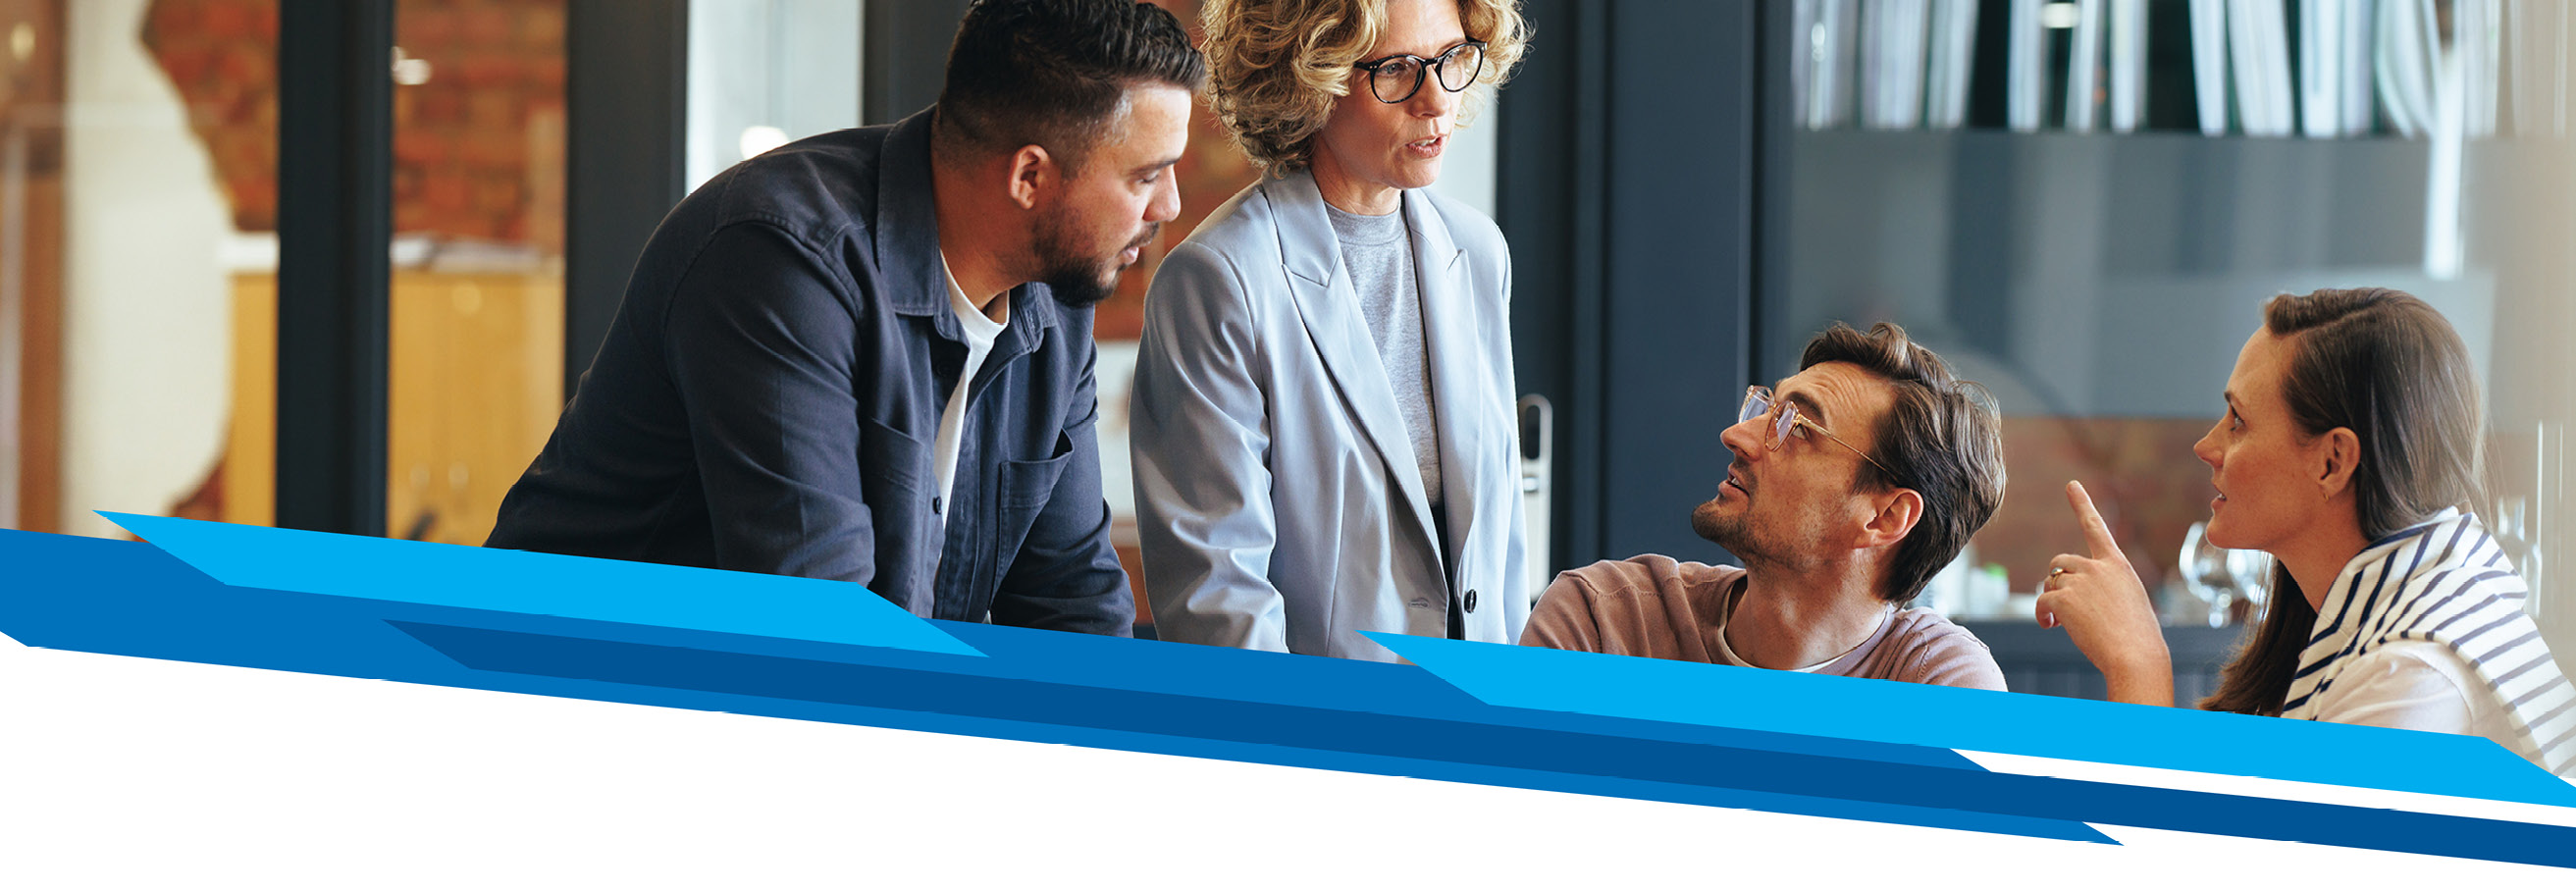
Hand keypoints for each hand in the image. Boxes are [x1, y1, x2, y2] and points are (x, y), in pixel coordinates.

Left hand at [2034, 480, 2174, 706]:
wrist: (2136, 656)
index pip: (2096, 528)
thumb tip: (2068, 598)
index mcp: (2118, 565)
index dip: (2082, 504)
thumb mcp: (2127, 604)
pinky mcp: (2064, 598)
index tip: (2071, 485)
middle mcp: (2098, 567)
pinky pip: (2042, 600)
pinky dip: (2042, 614)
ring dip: (2051, 600)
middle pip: (2061, 562)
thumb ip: (2102, 590)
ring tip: (2063, 622)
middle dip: (2057, 580)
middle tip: (2063, 606)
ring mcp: (2081, 581)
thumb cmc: (2136, 638)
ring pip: (2051, 581)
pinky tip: (2051, 626)